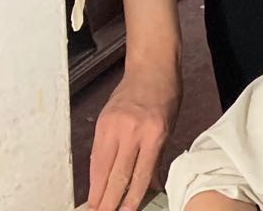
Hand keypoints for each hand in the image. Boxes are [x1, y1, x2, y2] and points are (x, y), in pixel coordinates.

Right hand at [89, 65, 181, 210]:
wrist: (151, 66)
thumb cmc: (166, 94)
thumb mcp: (169, 126)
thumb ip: (156, 157)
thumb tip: (149, 186)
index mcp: (154, 134)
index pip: (139, 174)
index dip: (130, 199)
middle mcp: (132, 132)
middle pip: (116, 174)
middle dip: (108, 201)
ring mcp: (114, 126)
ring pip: (101, 167)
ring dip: (97, 191)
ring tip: (95, 208)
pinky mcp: (102, 122)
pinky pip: (96, 153)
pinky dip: (94, 172)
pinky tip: (94, 185)